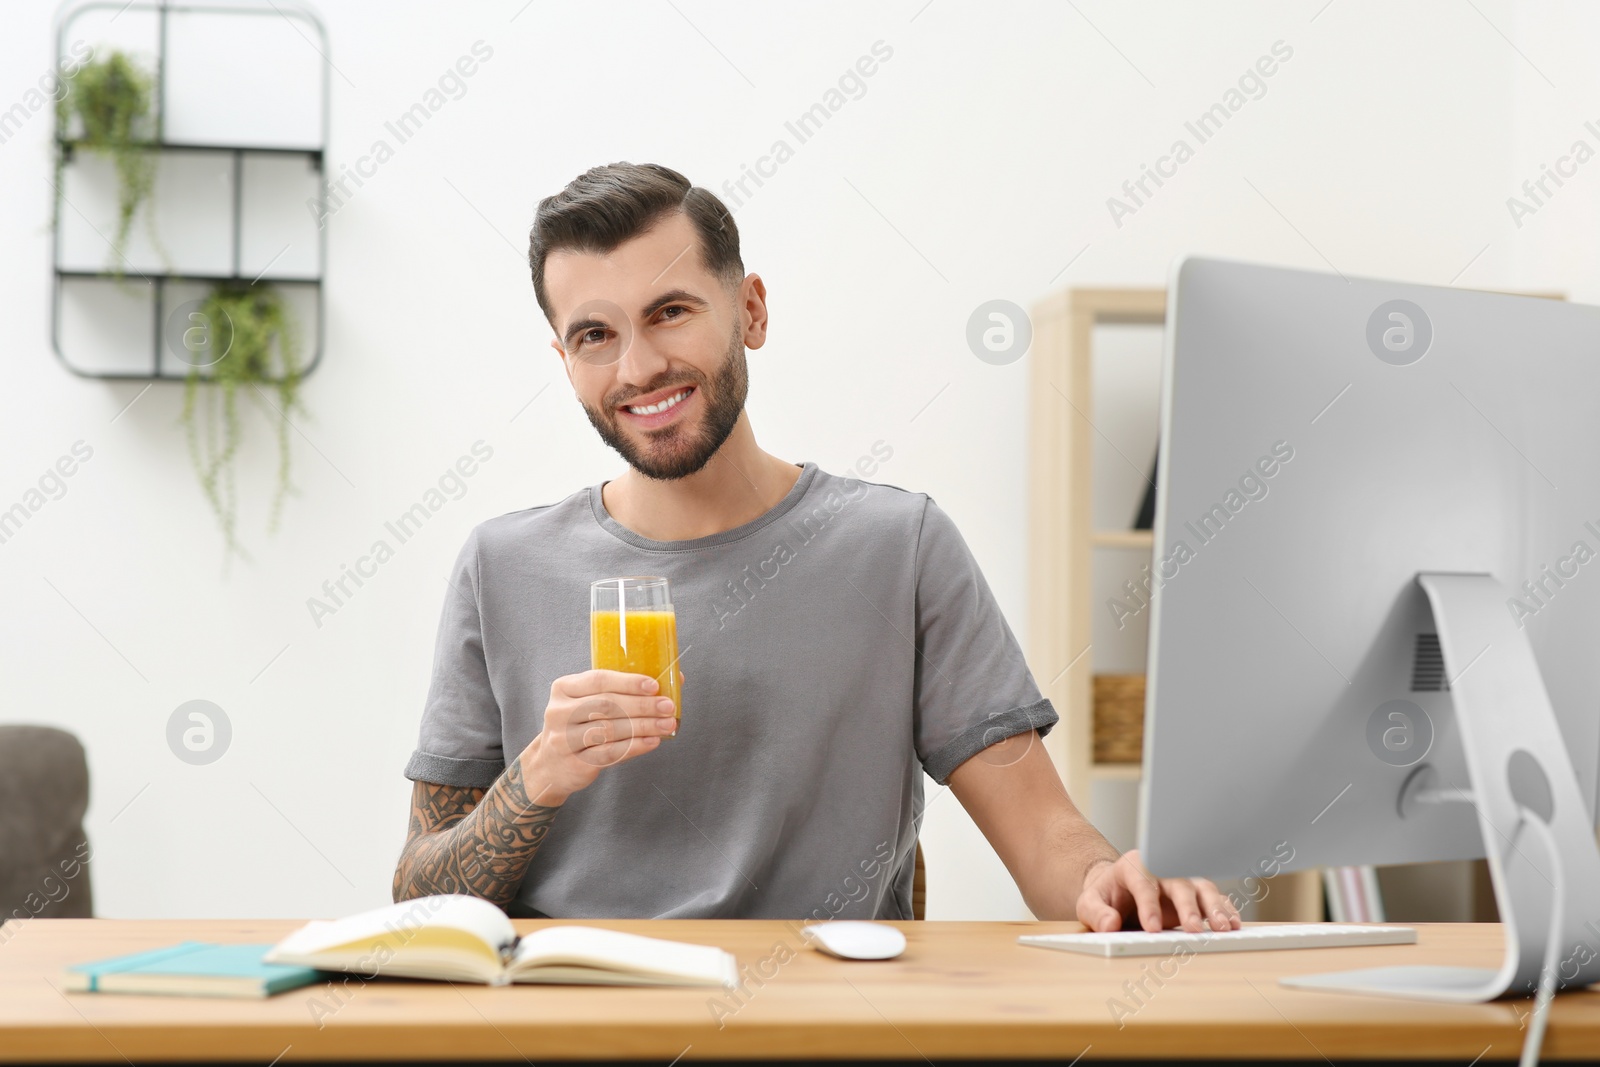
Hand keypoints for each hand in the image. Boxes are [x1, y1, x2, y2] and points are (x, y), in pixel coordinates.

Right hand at [520, 668, 683, 801]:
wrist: (551, 765)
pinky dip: (635, 746)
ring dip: (644, 726)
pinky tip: (653, 741)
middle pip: (607, 705)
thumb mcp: (589, 702)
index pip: (598, 680)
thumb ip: (623, 690)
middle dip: (642, 705)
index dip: (628, 682)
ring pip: (610, 730)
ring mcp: (564, 739)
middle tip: (667, 706)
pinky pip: (610, 753)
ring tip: (667, 724)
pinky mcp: (575, 763)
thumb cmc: (579, 726)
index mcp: (564, 688)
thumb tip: (674, 680)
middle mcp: (559, 712)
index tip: (654, 686)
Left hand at [1074, 849, 1241, 932]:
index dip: (1149, 906)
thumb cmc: (1106, 896)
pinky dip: (1225, 910)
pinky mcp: (1194, 894)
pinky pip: (1214, 898)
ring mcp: (1181, 881)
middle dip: (1187, 907)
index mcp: (1134, 866)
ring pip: (1201, 888)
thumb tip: (1110, 925)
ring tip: (1223, 928)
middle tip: (1192, 929)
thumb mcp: (1090, 903)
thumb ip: (1096, 913)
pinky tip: (1233, 924)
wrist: (1117, 892)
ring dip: (1214, 907)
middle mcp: (1162, 870)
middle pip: (1178, 883)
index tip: (1152, 928)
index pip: (1144, 884)